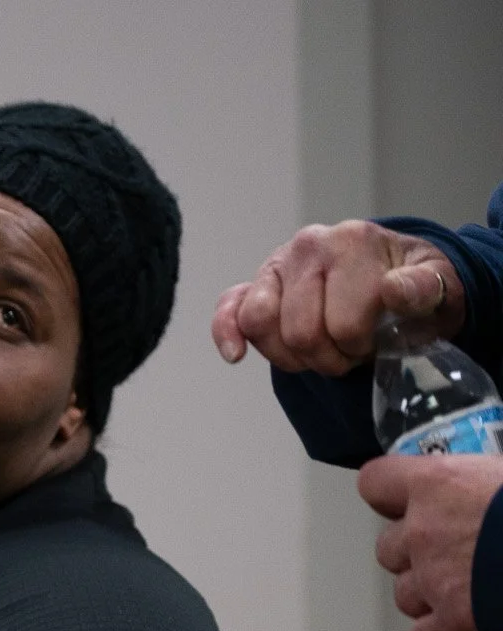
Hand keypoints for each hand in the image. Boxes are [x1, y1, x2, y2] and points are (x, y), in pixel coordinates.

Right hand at [211, 219, 464, 372]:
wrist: (389, 273)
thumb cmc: (411, 285)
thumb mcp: (436, 283)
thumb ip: (424, 285)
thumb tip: (394, 287)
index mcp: (351, 241)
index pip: (344, 323)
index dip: (361, 347)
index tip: (378, 342)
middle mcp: (308, 246)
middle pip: (300, 331)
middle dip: (327, 357)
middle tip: (351, 352)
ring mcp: (276, 265)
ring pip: (260, 325)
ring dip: (291, 356)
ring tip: (320, 352)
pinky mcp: (253, 285)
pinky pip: (228, 310)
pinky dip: (226, 334)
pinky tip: (236, 356)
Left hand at [358, 453, 502, 630]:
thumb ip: (489, 479)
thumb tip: (491, 485)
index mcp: (439, 483)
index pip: (377, 483)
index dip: (392, 495)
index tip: (410, 501)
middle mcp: (424, 532)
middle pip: (390, 547)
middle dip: (416, 553)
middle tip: (458, 552)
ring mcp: (434, 581)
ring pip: (404, 594)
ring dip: (429, 595)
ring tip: (471, 590)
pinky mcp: (453, 624)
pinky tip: (466, 628)